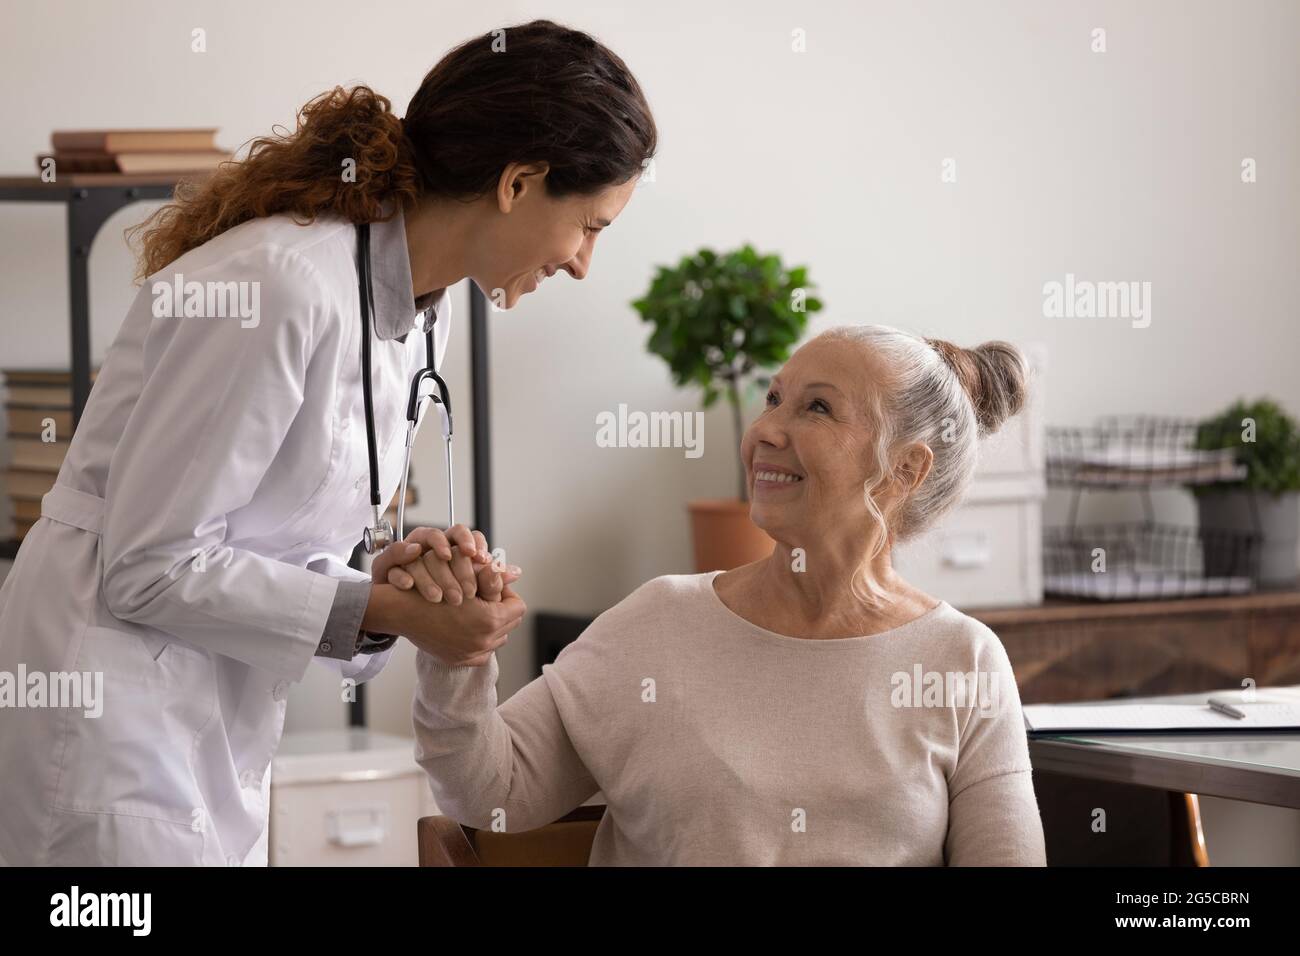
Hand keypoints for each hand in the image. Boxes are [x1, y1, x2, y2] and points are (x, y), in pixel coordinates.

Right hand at [369, 581, 526, 666]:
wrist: (403, 612)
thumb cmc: (434, 590)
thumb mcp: (466, 580)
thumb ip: (493, 580)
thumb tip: (516, 573)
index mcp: (490, 620)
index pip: (518, 606)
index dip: (508, 593)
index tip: (495, 586)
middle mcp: (484, 642)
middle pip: (511, 623)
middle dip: (502, 609)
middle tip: (486, 596)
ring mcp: (473, 654)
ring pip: (499, 637)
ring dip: (493, 624)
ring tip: (476, 610)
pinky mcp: (462, 661)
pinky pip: (484, 650)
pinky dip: (480, 638)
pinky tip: (466, 624)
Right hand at [379, 526, 520, 604]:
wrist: (400, 605)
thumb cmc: (438, 590)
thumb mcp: (466, 584)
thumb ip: (489, 578)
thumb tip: (516, 572)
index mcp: (445, 546)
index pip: (461, 533)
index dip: (472, 543)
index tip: (482, 558)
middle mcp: (425, 544)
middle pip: (437, 533)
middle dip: (451, 548)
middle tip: (464, 565)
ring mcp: (404, 552)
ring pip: (415, 544)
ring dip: (428, 560)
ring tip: (441, 575)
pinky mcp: (386, 565)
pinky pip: (389, 561)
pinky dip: (400, 572)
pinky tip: (409, 584)